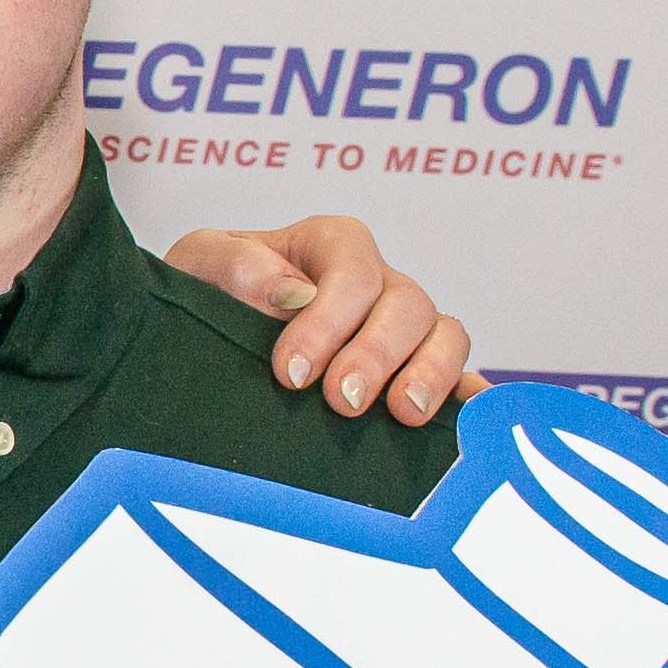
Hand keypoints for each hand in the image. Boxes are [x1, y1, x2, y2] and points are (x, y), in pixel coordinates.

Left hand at [158, 216, 477, 424]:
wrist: (203, 338)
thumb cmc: (207, 293)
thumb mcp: (199, 263)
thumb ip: (232, 264)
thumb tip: (285, 292)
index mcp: (330, 246)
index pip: (350, 271)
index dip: (328, 321)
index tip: (292, 373)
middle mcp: (377, 283)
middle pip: (405, 304)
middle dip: (376, 354)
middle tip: (341, 402)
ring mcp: (403, 330)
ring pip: (445, 335)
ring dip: (431, 373)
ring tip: (403, 414)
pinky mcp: (416, 374)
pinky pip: (460, 379)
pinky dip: (468, 397)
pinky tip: (467, 421)